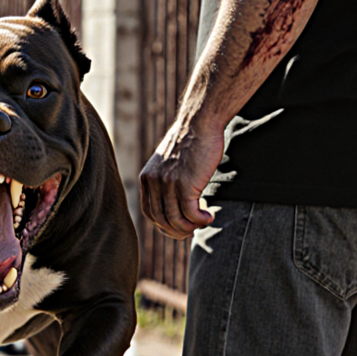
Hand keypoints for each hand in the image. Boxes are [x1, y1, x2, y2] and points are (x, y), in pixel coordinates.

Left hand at [139, 121, 223, 239]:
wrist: (200, 122)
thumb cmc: (190, 141)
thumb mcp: (169, 161)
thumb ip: (166, 179)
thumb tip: (174, 201)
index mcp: (147, 177)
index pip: (149, 212)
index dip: (162, 225)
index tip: (177, 228)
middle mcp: (153, 182)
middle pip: (160, 219)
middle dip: (175, 231)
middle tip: (190, 232)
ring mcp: (168, 184)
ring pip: (174, 219)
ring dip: (189, 228)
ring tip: (201, 225)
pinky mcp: (185, 184)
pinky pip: (190, 213)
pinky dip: (200, 220)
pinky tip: (209, 217)